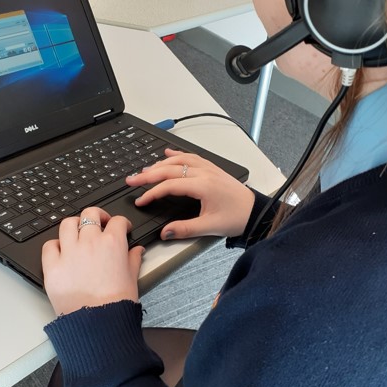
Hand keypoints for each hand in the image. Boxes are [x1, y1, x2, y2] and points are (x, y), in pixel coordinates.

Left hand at [42, 207, 143, 315]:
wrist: (98, 324)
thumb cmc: (116, 304)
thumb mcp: (132, 278)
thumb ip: (134, 259)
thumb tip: (137, 251)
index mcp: (113, 243)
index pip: (118, 221)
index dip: (122, 223)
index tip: (122, 228)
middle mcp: (90, 242)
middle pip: (90, 214)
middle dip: (97, 216)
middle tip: (100, 223)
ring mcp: (69, 253)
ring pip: (67, 224)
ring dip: (74, 225)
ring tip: (78, 232)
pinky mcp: (53, 267)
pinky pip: (49, 246)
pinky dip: (55, 245)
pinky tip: (61, 251)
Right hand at [126, 149, 254, 239]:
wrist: (255, 211)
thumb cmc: (237, 218)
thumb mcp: (210, 227)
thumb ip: (185, 229)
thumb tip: (165, 232)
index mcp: (203, 186)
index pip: (170, 185)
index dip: (152, 193)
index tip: (141, 200)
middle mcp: (205, 173)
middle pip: (170, 169)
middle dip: (148, 174)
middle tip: (132, 180)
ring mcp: (209, 169)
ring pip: (179, 160)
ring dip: (160, 164)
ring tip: (144, 171)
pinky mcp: (212, 169)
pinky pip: (191, 157)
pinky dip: (177, 154)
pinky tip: (167, 153)